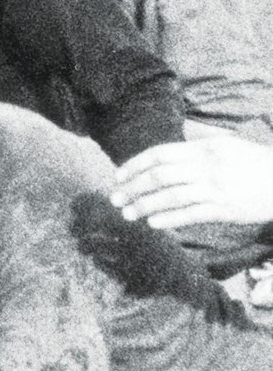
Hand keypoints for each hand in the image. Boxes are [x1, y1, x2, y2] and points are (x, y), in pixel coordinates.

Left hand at [110, 137, 272, 228]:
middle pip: (159, 176)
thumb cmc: (255, 164)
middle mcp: (206, 166)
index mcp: (204, 148)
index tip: (118, 176)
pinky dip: (169, 219)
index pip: (160, 154)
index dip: (135, 165)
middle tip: (115, 199)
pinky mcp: (225, 209)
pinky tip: (153, 224)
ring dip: (144, 206)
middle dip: (132, 188)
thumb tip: (165, 157)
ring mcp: (215, 188)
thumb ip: (195, 149)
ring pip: (170, 196)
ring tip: (128, 214)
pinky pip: (190, 214)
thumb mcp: (226, 146)